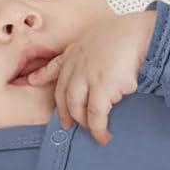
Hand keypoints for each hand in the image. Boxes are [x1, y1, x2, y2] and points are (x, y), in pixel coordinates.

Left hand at [27, 13, 155, 144]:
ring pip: (78, 108)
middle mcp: (77, 66)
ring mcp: (87, 78)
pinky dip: (98, 128)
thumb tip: (101, 63)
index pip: (55, 65)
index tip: (31, 80)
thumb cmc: (126, 34)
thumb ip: (91, 50)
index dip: (42, 74)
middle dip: (66, 113)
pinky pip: (96, 115)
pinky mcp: (101, 89)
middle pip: (65, 96)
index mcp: (76, 52)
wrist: (138, 34)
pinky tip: (103, 136)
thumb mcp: (99, 36)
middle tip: (68, 125)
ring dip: (84, 122)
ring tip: (94, 132)